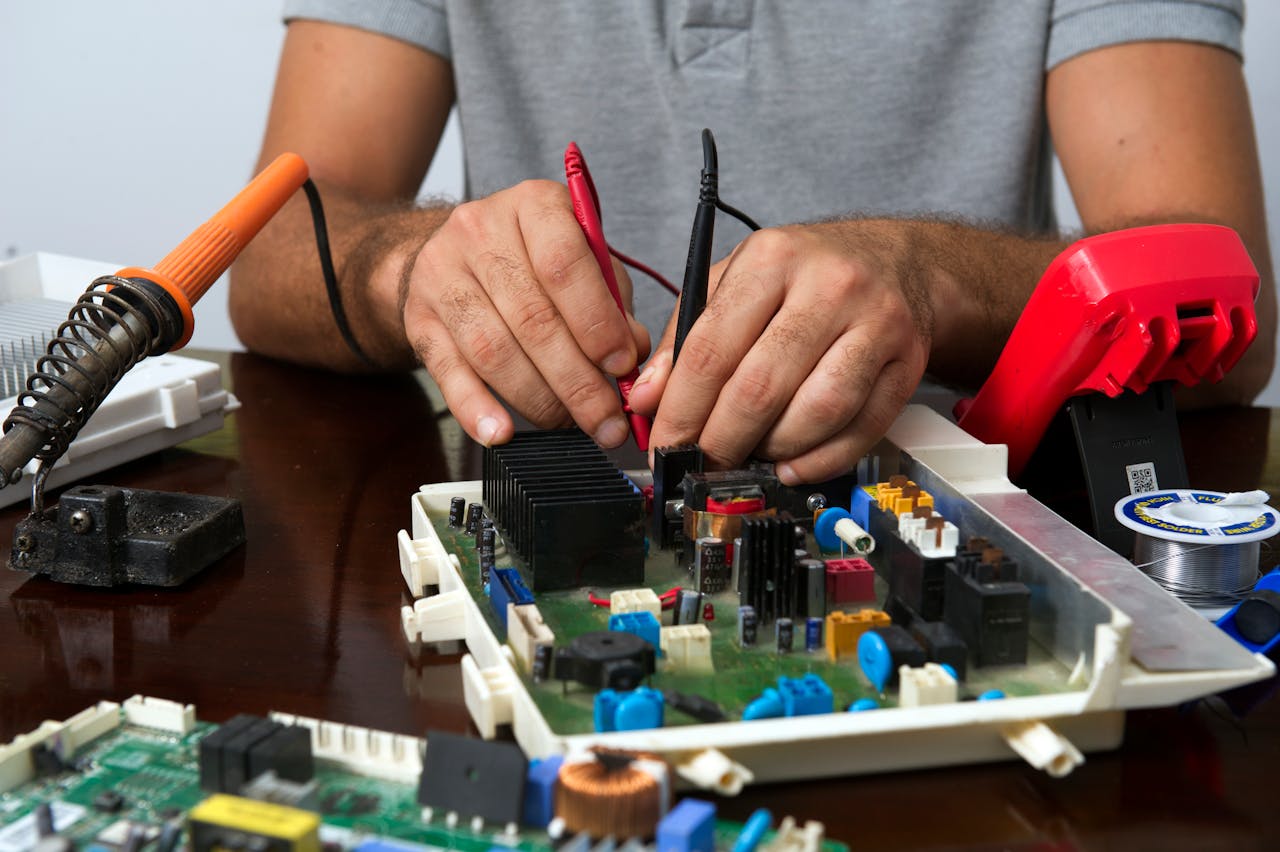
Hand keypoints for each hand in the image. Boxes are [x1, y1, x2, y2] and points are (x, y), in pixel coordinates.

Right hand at [401, 180, 650, 447]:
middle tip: (605, 420)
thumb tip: (635, 355)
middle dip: (576, 380)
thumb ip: (612, 301)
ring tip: (569, 426)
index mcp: (533, 205)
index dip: (596, 323)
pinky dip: (475, 409)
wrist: (454, 255)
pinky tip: (500, 434)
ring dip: (538, 400)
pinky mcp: (419, 319)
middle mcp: (480, 230)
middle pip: (532, 318)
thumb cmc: (534, 259)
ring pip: (493, 350)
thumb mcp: (583, 258)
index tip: (622, 367)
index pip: (563, 264)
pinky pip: (447, 372)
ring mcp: (441, 274)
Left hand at [627, 221, 932, 483]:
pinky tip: (793, 462)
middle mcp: (829, 286)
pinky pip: (861, 429)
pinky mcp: (908, 361)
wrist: (899, 262)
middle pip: (761, 387)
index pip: (712, 348)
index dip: (681, 409)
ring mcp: (876, 323)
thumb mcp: (736, 281)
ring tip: (752, 454)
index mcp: (772, 259)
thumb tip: (647, 398)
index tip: (665, 444)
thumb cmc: (806, 276)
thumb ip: (685, 337)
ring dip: (774, 450)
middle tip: (703, 463)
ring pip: (816, 412)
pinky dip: (821, 459)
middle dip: (722, 440)